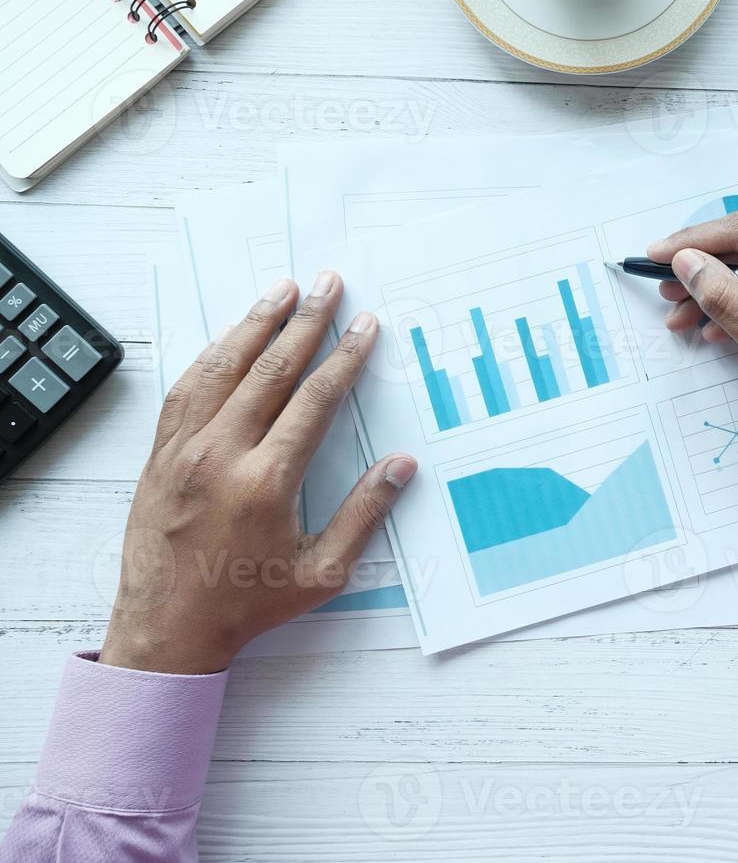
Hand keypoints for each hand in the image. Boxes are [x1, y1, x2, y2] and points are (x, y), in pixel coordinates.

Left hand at [99, 272, 416, 674]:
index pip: (314, 400)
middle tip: (328, 284)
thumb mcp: (324, 571)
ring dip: (254, 325)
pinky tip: (229, 337)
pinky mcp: (160, 455)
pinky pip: (186, 390)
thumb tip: (401, 465)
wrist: (167, 627)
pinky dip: (211, 356)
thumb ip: (364, 514)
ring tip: (282, 290)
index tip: (363, 325)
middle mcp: (221, 455)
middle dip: (304, 323)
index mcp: (266, 481)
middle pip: (269, 371)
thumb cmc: (248, 603)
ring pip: (222, 369)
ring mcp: (183, 451)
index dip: (344, 357)